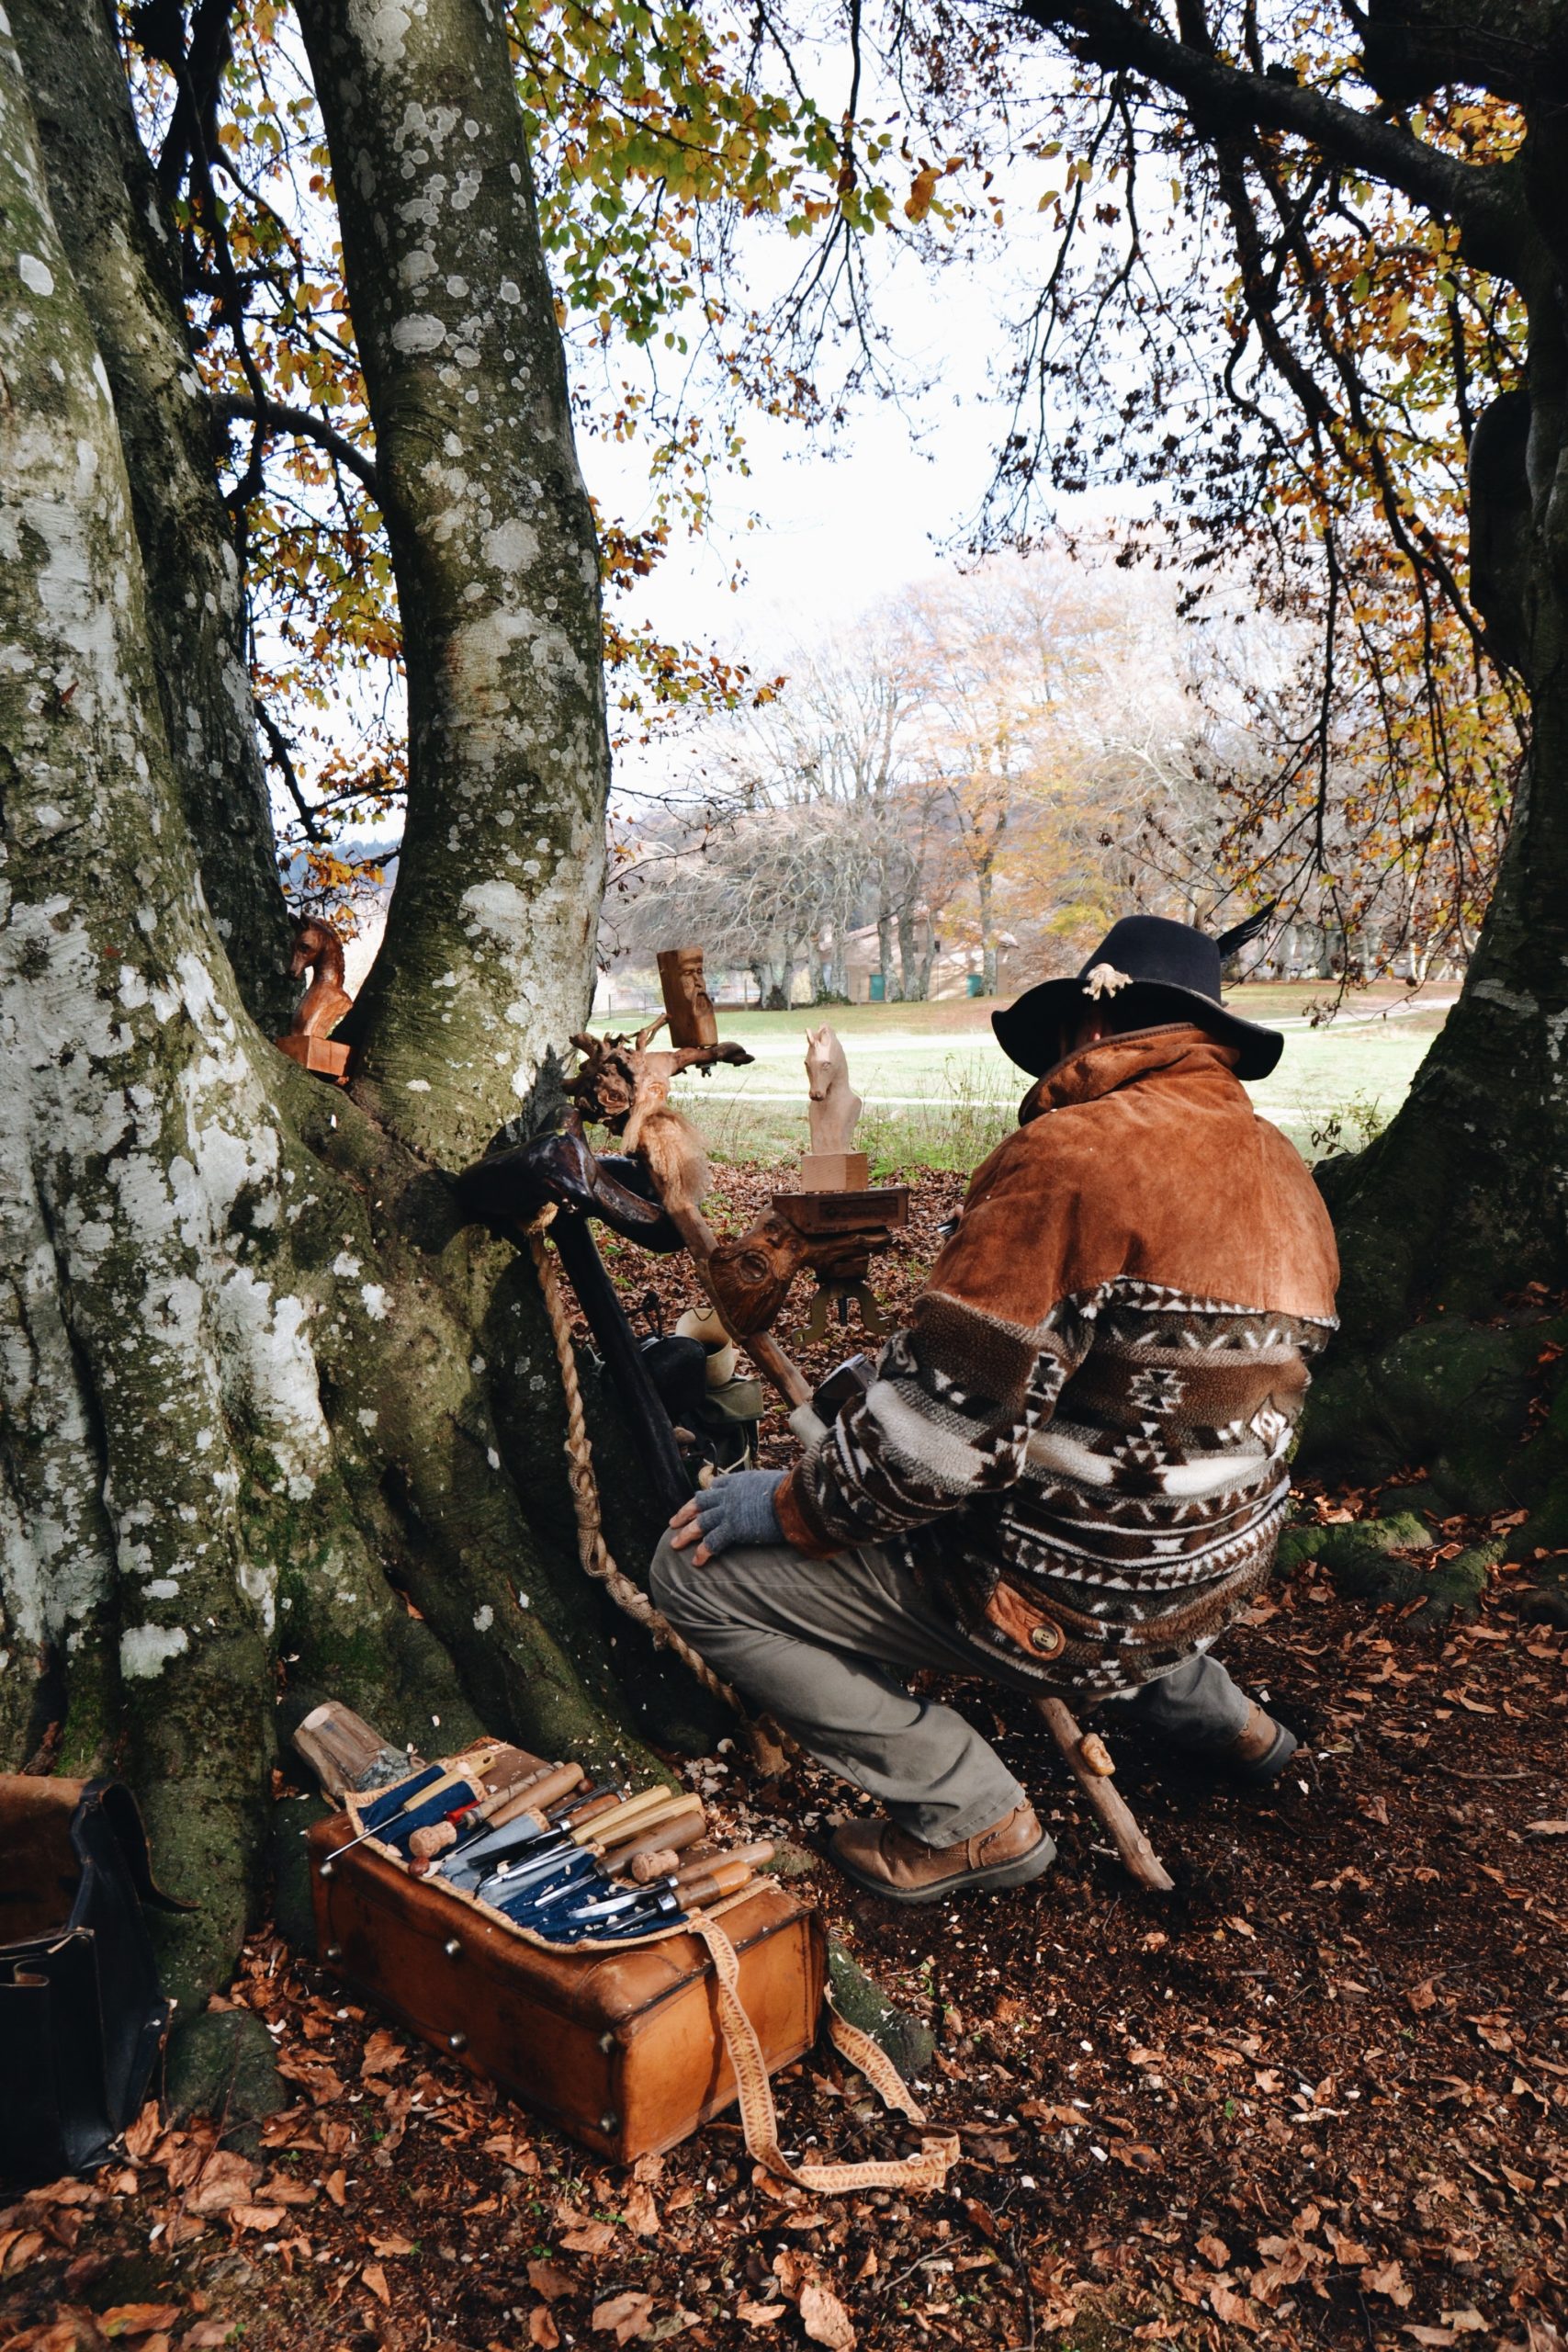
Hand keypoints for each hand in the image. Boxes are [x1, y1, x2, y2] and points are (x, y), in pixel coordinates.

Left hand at [667, 1469, 785, 1564]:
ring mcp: (728, 1511)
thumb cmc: (794, 1491)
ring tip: (675, 1544)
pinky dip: (702, 1552)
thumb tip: (784, 1491)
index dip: (708, 1492)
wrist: (793, 1499)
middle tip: (674, 1522)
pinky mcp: (732, 1528)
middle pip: (700, 1502)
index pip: (718, 1484)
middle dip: (685, 1512)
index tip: (701, 1498)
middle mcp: (729, 1494)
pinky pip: (712, 1542)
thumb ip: (772, 1488)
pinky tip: (696, 1562)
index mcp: (740, 1481)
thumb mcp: (779, 1481)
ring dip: (686, 1534)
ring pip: (700, 1523)